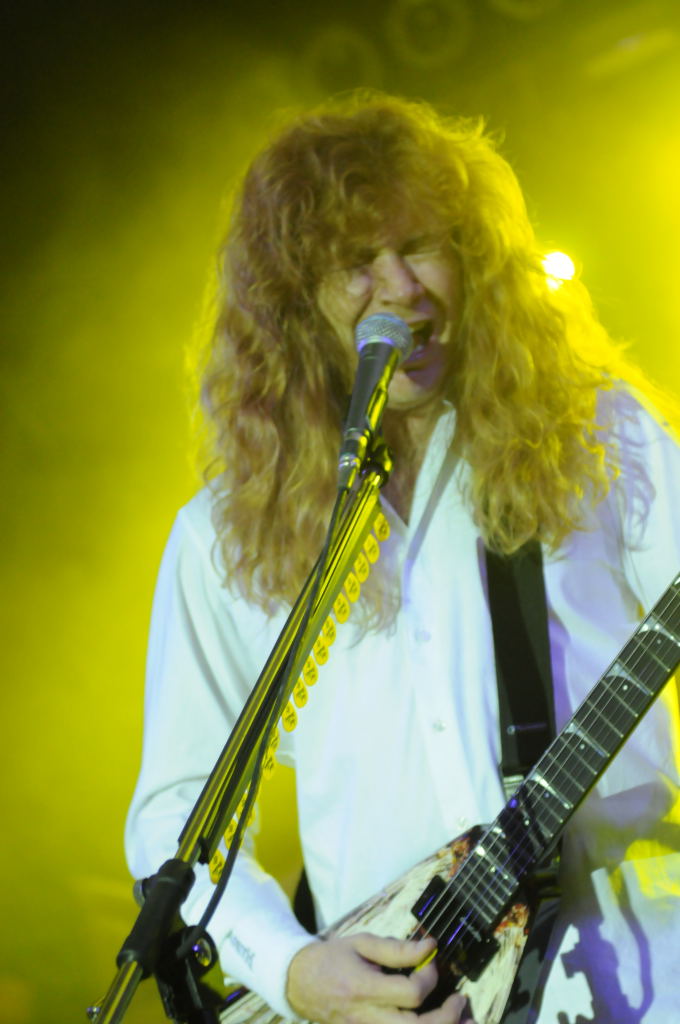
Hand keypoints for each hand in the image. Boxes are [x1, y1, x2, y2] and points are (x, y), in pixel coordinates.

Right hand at [285, 932, 474, 1023]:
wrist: (299, 983)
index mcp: (364, 989)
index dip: (428, 977)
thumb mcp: (361, 943)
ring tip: (462, 1019)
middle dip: (446, 1017)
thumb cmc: (333, 958)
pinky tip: (438, 1023)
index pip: (409, 993)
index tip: (430, 959)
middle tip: (460, 1000)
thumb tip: (431, 946)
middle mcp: (368, 1018)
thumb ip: (397, 948)